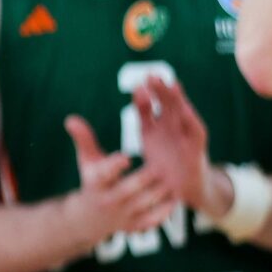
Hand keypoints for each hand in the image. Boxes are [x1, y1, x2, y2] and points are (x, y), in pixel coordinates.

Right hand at [65, 114, 174, 241]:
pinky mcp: (134, 226)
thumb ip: (84, 139)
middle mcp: (108, 200)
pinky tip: (174, 197)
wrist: (89, 218)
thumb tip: (71, 119)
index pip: (103, 174)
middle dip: (145, 176)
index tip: (126, 156)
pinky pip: (153, 219)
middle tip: (161, 165)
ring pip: (144, 203)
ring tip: (171, 178)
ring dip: (159, 191)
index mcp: (95, 183)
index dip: (114, 165)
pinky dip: (165, 210)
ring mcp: (122, 215)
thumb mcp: (87, 161)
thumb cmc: (92, 181)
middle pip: (129, 189)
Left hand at [133, 76, 225, 215]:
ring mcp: (184, 137)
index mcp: (154, 128)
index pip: (149, 107)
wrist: (177, 196)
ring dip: (178, 99)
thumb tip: (76, 118)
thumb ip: (130, 123)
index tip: (137, 85)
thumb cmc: (157, 170)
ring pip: (182, 113)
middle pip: (166, 104)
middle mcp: (170, 128)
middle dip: (161, 90)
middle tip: (152, 75)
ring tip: (173, 85)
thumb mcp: (140, 146)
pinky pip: (195, 132)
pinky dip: (191, 120)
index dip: (144, 96)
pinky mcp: (196, 150)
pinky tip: (185, 110)